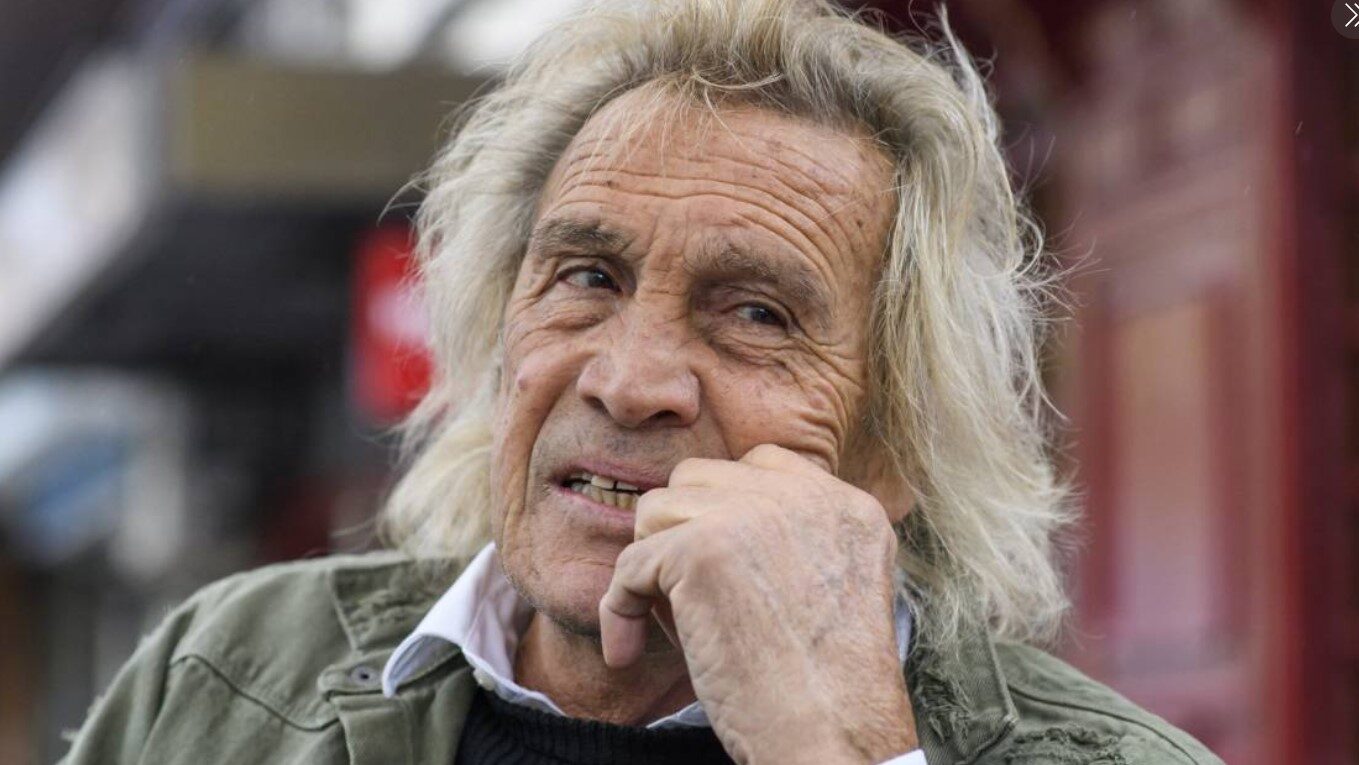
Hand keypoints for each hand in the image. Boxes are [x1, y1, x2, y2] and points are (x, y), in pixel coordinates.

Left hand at [599, 444, 917, 763]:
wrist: (835, 736)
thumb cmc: (831, 693)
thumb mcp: (839, 591)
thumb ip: (797, 541)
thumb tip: (719, 524)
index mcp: (846, 504)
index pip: (760, 466)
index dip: (724, 513)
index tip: (715, 572)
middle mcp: (804, 496)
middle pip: (699, 480)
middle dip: (681, 535)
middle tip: (690, 602)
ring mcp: (750, 515)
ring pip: (657, 511)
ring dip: (654, 569)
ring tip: (678, 628)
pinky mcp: (701, 550)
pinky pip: (630, 565)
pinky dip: (619, 612)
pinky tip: (628, 652)